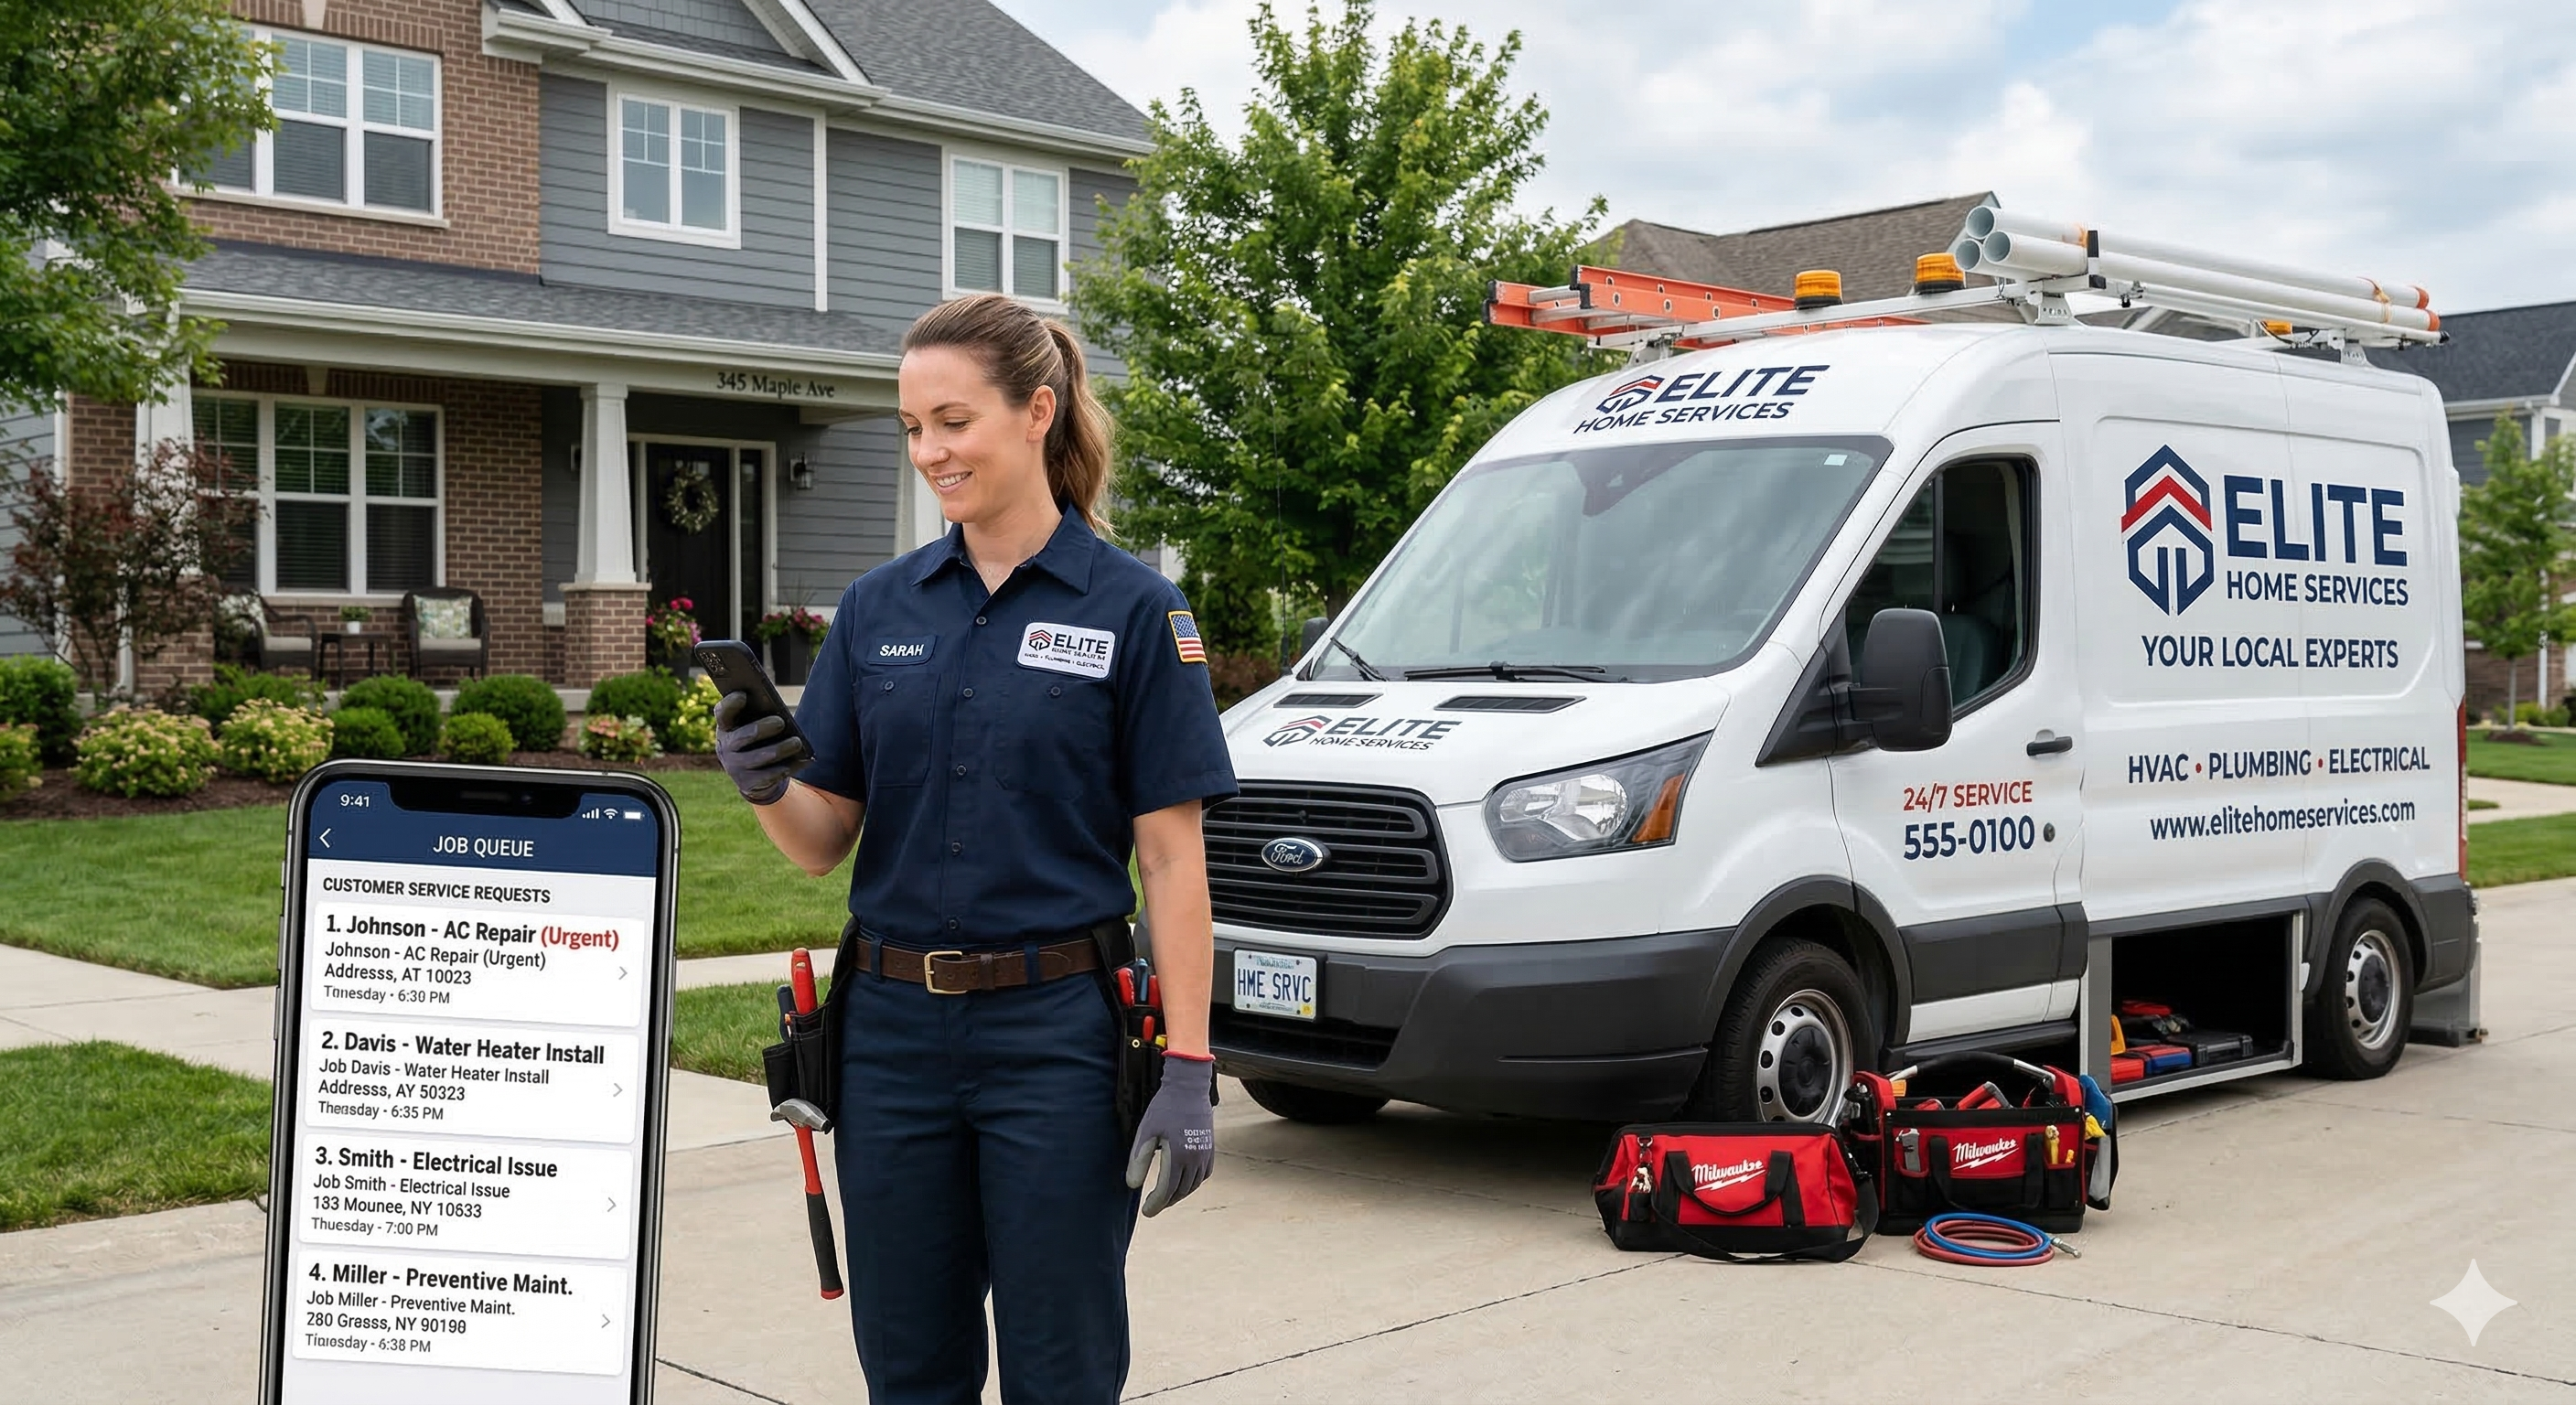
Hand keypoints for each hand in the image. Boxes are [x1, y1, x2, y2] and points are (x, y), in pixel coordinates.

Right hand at [714, 692, 807, 803]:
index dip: (730, 703)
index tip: (743, 694)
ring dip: (782, 748)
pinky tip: (803, 759)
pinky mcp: (747, 784)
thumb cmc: (756, 741)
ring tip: (797, 742)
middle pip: (746, 735)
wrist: (751, 776)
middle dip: (763, 728)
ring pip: (762, 757)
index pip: (722, 713)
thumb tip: (781, 713)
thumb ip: (759, 716)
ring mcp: (735, 767)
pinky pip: (772, 775)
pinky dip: (790, 766)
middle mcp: (725, 747)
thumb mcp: (752, 726)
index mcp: (726, 727)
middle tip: (780, 722)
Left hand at [1125, 1053, 1214, 1216]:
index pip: (1167, 1191)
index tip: (1146, 1212)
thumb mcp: (1146, 1132)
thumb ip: (1139, 1160)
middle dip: (1166, 1201)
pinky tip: (1184, 1182)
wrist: (1189, 1087)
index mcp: (1178, 1156)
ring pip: (1193, 1185)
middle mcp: (1195, 1159)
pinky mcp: (1210, 1148)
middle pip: (1181, 1191)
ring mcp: (1205, 1154)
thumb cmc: (1164, 1108)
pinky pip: (1204, 1174)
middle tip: (1152, 1206)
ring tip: (1165, 1196)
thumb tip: (1132, 1186)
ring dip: (1179, 1194)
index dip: (1155, 1204)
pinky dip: (1193, 1183)